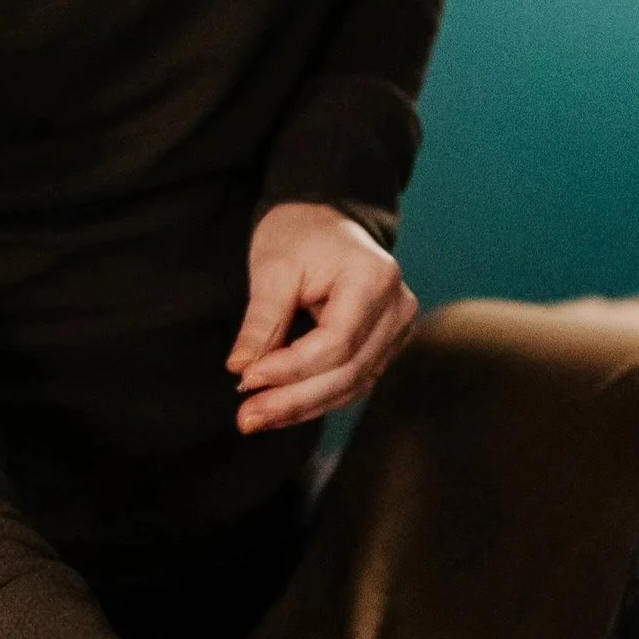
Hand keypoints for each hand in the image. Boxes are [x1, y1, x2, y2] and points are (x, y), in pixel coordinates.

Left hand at [229, 202, 419, 434]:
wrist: (325, 220)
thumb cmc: (300, 235)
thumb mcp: (274, 268)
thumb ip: (262, 320)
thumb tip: (240, 368)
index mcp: (375, 279)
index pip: (336, 341)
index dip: (291, 368)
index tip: (246, 379)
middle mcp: (397, 308)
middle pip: (348, 371)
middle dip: (293, 399)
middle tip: (246, 418)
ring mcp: (397, 330)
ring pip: (351, 385)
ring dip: (302, 407)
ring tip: (256, 418)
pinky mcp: (385, 346)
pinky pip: (352, 382)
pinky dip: (315, 398)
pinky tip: (280, 409)